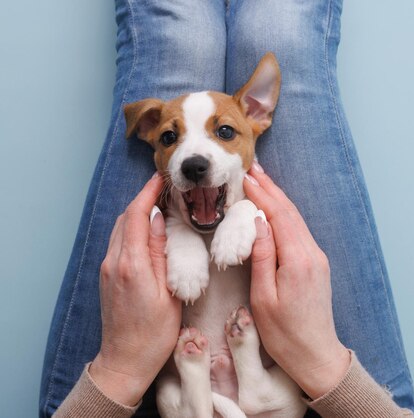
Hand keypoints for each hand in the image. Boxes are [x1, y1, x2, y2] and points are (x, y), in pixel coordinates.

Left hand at [90, 173, 181, 405]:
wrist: (125, 360)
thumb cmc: (154, 333)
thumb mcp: (169, 293)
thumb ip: (161, 253)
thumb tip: (159, 219)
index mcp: (132, 265)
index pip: (136, 216)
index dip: (148, 193)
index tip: (162, 178)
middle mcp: (114, 262)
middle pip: (124, 217)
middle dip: (143, 198)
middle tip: (166, 187)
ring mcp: (108, 269)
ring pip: (120, 228)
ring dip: (137, 212)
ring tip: (160, 203)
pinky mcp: (108, 275)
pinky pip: (118, 241)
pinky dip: (132, 227)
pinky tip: (148, 229)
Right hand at [243, 163, 350, 399]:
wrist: (316, 354)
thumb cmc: (284, 334)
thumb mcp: (263, 298)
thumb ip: (262, 257)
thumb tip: (257, 222)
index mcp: (297, 260)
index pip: (278, 216)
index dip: (261, 194)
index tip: (244, 177)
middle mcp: (312, 253)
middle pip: (290, 212)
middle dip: (271, 189)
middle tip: (252, 168)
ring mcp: (317, 258)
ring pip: (296, 219)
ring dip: (278, 199)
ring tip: (261, 181)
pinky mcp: (316, 264)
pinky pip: (300, 231)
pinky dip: (285, 214)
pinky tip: (274, 209)